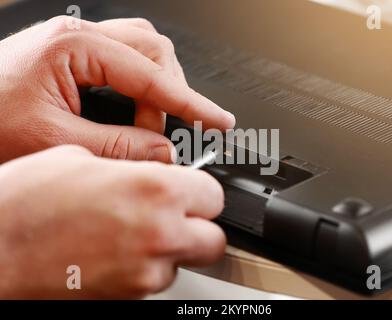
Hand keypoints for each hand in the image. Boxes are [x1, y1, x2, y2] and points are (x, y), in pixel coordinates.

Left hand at [0, 16, 234, 162]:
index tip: (219, 120)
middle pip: (155, 50)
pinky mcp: (76, 57)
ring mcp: (78, 44)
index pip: (152, 74)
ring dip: (158, 88)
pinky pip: (127, 59)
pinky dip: (141, 86)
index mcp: (73, 47)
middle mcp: (78, 36)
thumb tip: (163, 150)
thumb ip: (118, 146)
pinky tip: (133, 110)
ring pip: (144, 50)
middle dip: (171, 94)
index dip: (191, 102)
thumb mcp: (55, 141)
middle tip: (165, 134)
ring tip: (148, 125)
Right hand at [0, 146, 225, 298]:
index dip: (200, 192)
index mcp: (154, 189)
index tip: (189, 191)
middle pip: (213, 239)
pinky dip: (144, 268)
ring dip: (168, 250)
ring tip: (132, 234)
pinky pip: (154, 282)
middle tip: (175, 217)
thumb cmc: (24, 203)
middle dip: (198, 227)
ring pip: (183, 263)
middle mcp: (158, 234)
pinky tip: (114, 252)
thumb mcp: (82, 159)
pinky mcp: (127, 298)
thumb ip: (131, 166)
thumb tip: (149, 170)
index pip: (214, 195)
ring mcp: (144, 273)